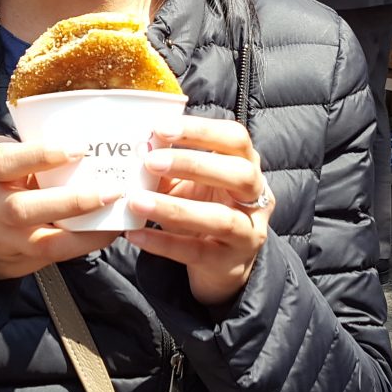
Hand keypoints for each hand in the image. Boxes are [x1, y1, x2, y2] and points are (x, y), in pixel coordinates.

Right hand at [0, 137, 122, 282]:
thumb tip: (89, 133)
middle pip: (24, 209)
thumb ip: (30, 151)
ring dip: (84, 232)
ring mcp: (4, 238)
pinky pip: (54, 257)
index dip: (42, 155)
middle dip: (71, 202)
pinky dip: (84, 245)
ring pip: (42, 243)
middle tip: (110, 191)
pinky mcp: (18, 260)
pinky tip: (107, 231)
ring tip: (115, 216)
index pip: (6, 162)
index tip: (78, 148)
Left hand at [126, 117, 272, 306]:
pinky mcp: (229, 263)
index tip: (161, 128)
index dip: (201, 130)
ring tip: (136, 202)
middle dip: (194, 164)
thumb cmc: (202, 210)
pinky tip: (136, 234)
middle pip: (239, 173)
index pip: (234, 138)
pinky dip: (163, 243)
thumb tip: (137, 147)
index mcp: (246, 165)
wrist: (219, 264)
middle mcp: (255, 196)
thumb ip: (166, 166)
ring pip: (221, 219)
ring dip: (175, 208)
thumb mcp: (186, 183)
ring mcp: (248, 232)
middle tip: (151, 162)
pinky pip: (196, 251)